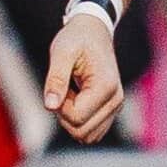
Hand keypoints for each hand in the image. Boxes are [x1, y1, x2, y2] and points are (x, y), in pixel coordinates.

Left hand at [42, 15, 123, 143]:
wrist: (94, 31)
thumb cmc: (76, 38)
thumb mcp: (61, 53)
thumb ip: (55, 79)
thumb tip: (50, 106)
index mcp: (106, 87)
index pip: (76, 118)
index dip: (59, 106)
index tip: (60, 84)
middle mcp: (116, 100)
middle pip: (81, 131)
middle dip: (64, 114)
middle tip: (64, 88)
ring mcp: (115, 107)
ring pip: (86, 136)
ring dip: (70, 118)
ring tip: (71, 92)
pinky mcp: (110, 111)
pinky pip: (90, 131)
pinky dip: (77, 120)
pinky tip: (76, 98)